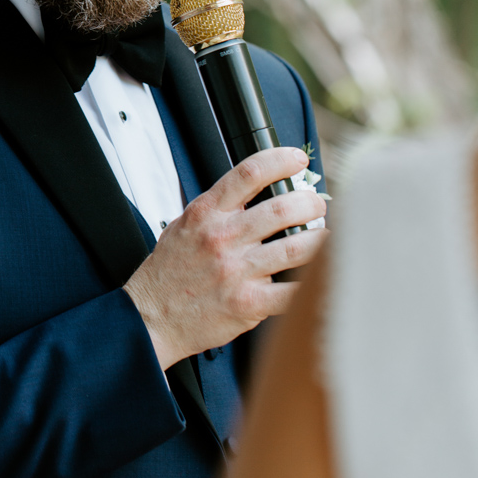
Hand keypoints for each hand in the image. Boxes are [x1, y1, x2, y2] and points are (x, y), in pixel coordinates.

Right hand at [123, 147, 326, 369]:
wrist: (150, 317)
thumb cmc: (168, 274)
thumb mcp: (184, 226)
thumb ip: (219, 209)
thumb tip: (258, 192)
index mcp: (206, 213)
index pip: (249, 173)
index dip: (281, 160)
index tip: (298, 160)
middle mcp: (222, 238)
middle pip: (282, 208)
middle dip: (310, 203)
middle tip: (317, 205)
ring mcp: (236, 271)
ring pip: (296, 247)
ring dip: (321, 240)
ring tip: (327, 236)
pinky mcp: (247, 303)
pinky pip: (292, 292)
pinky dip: (313, 284)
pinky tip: (320, 278)